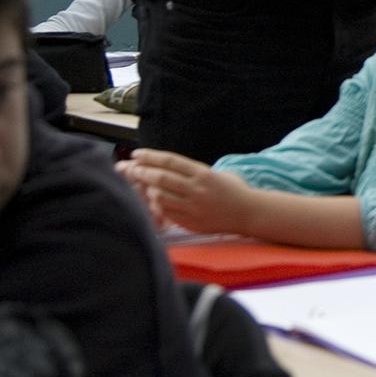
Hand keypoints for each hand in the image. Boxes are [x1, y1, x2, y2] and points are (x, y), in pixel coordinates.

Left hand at [116, 149, 255, 235]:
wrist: (248, 213)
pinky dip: (154, 205)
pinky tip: (149, 200)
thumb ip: (192, 172)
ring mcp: (193, 206)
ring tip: (135, 184)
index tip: (136, 154)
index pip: (170, 161)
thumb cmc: (232, 190)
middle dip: (140, 172)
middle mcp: (196, 189)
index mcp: (202, 173)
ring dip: (144, 189)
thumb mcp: (216, 173)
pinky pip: (166, 212)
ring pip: (159, 196)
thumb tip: (164, 167)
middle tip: (127, 168)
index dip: (150, 156)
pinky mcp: (190, 221)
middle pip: (161, 177)